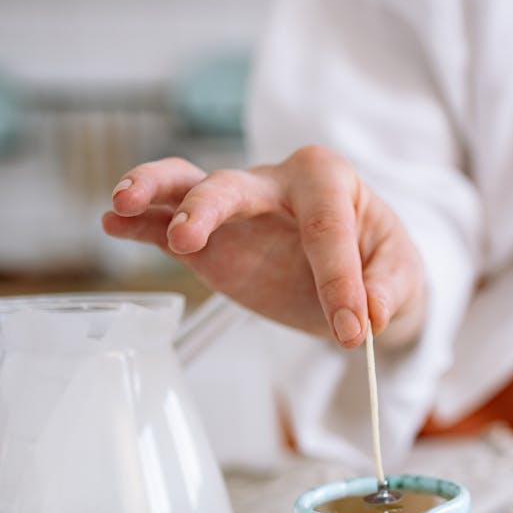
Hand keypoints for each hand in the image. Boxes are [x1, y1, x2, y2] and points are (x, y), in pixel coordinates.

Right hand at [102, 146, 425, 347]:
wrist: (362, 274)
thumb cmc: (381, 261)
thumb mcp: (401, 274)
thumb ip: (387, 289)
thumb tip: (370, 313)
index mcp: (328, 181)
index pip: (328, 228)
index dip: (339, 281)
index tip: (352, 331)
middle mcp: (275, 184)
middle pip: (234, 186)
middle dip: (210, 209)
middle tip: (188, 240)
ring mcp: (236, 210)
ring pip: (187, 186)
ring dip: (154, 192)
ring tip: (124, 203)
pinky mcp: (210, 243)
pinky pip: (167, 226)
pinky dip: (139, 224)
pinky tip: (111, 222)